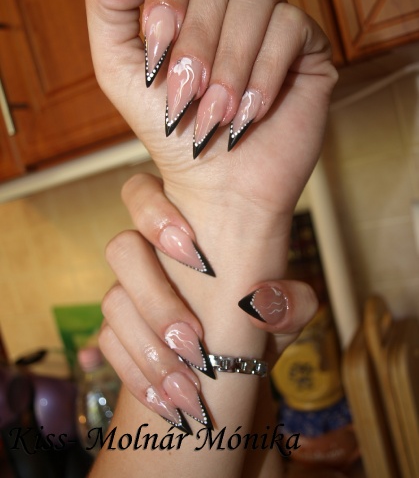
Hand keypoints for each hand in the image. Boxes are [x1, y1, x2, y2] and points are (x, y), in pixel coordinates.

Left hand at [86, 0, 337, 226]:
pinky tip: (248, 112)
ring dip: (229, 63)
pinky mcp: (306, 44)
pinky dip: (263, 75)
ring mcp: (271, 19)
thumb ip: (108, 3)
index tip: (157, 41)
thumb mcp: (116, 67)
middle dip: (197, 35)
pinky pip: (290, 26)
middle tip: (186, 89)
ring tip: (215, 112)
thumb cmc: (167, 127)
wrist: (213, 181)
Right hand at [101, 172, 317, 432]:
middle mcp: (150, 257)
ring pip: (113, 302)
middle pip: (122, 248)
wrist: (230, 367)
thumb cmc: (254, 324)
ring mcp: (128, 294)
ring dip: (148, 345)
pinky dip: (137, 373)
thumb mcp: (281, 315)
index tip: (191, 249)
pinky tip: (168, 401)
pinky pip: (109, 344)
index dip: (152, 211)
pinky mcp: (116, 333)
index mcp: (186, 235)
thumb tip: (267, 304)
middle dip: (155, 296)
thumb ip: (290, 304)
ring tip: (187, 385)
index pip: (142, 192)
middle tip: (193, 339)